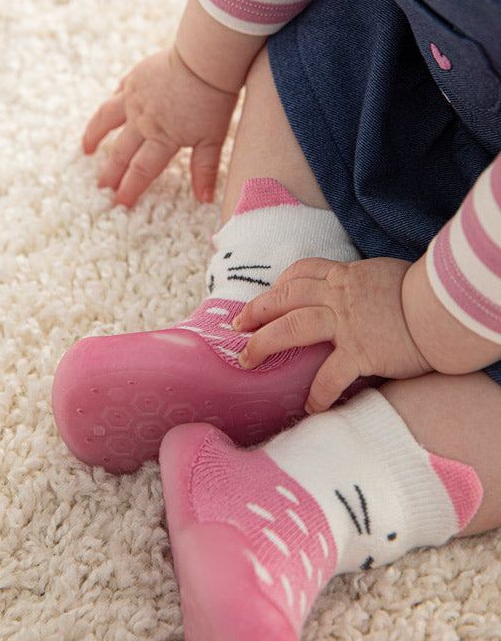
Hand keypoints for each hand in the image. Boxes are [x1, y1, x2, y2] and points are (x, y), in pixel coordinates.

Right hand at [82, 47, 237, 206]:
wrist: (205, 57)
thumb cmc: (214, 97)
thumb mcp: (213, 137)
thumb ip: (205, 169)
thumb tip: (204, 199)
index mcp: (162, 138)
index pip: (142, 170)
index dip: (129, 188)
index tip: (118, 203)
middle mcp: (142, 120)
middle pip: (121, 151)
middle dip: (110, 172)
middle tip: (100, 187)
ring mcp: (135, 97)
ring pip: (106, 120)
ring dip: (94, 136)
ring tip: (86, 149)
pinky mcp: (135, 78)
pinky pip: (118, 93)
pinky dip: (112, 104)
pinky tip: (109, 109)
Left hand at [234, 257, 431, 412]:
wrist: (443, 308)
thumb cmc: (420, 292)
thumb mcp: (382, 275)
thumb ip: (361, 284)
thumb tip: (356, 294)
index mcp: (344, 276)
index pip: (301, 273)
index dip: (277, 285)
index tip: (265, 297)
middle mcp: (338, 296)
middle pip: (284, 298)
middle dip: (255, 312)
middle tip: (238, 327)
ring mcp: (346, 324)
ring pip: (292, 328)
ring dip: (264, 343)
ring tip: (247, 360)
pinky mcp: (360, 352)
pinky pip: (329, 375)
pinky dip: (317, 393)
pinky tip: (310, 408)